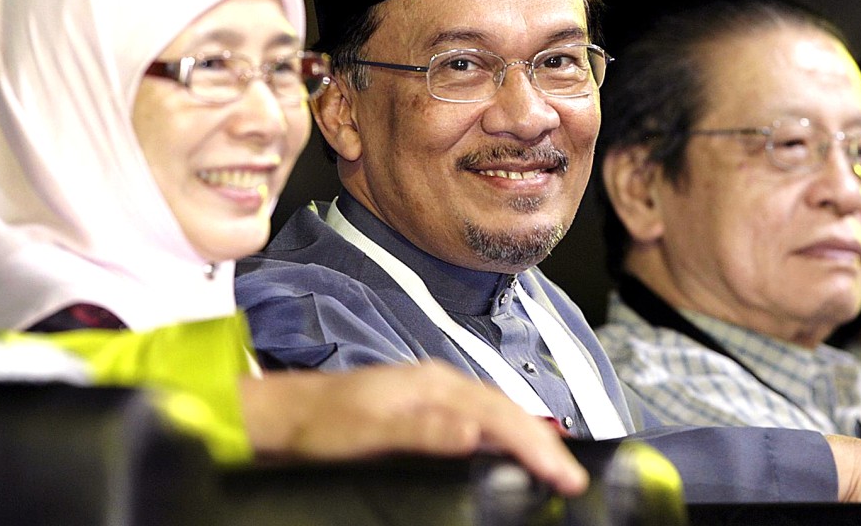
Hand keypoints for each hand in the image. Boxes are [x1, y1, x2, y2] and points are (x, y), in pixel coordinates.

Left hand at [240, 359, 589, 495]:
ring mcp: (434, 392)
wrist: (288, 414)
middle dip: (544, 444)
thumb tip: (473, 433)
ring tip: (555, 467)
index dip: (537, 445)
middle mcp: (440, 382)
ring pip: (497, 413)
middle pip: (507, 411)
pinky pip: (480, 418)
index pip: (500, 415)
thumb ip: (422, 430)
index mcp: (434, 385)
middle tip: (572, 479)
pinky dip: (505, 436)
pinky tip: (509, 451)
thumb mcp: (369, 431)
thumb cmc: (322, 424)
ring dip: (529, 439)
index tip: (565, 476)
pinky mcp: (427, 407)